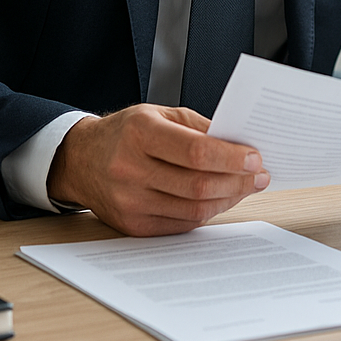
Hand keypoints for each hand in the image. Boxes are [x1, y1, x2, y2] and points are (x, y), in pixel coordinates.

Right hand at [46, 104, 269, 235]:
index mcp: (140, 133)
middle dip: (237, 182)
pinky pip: (181, 224)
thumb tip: (238, 144)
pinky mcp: (133, 225)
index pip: (195, 152)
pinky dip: (207, 213)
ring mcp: (130, 202)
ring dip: (228, 199)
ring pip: (193, 210)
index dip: (230, 157)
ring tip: (246, 187)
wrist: (81, 160)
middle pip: (198, 185)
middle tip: (259, 175)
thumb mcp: (158, 114)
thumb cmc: (125, 132)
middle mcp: (131, 168)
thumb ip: (197, 127)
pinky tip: (220, 199)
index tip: (255, 158)